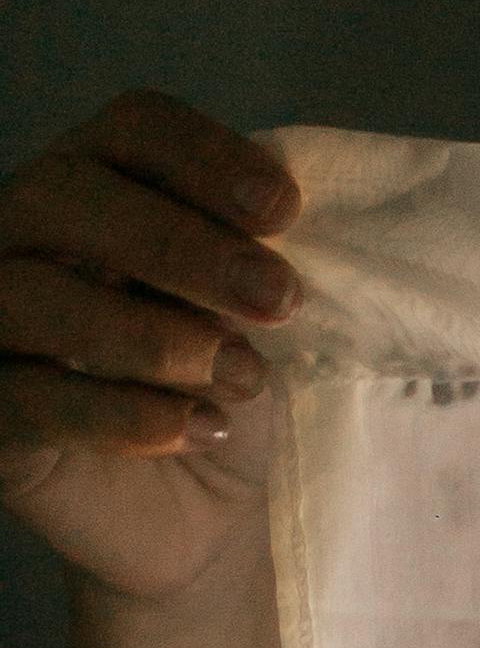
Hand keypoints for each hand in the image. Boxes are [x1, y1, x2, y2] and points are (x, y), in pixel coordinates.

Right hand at [0, 96, 301, 609]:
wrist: (207, 519)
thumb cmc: (226, 392)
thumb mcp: (255, 316)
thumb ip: (252, 252)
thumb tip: (275, 210)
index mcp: (99, 185)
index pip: (129, 128)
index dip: (202, 156)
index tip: (284, 213)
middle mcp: (21, 235)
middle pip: (65, 194)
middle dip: (179, 244)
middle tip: (278, 298)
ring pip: (30, 293)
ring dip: (153, 336)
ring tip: (241, 377)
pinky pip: (29, 399)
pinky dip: (122, 414)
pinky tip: (197, 429)